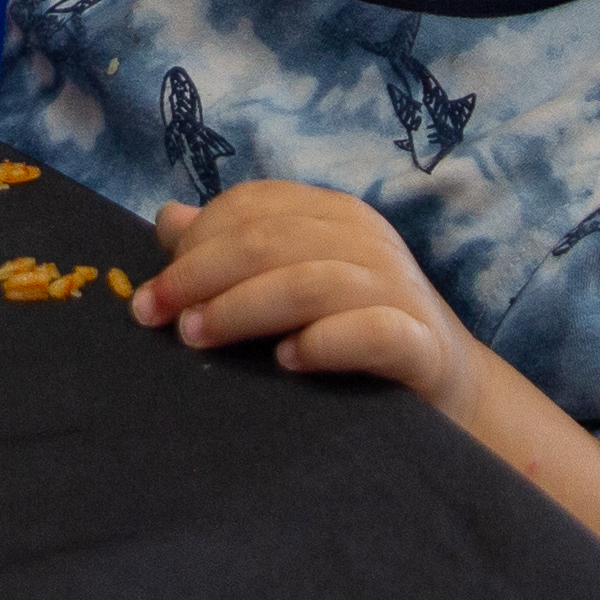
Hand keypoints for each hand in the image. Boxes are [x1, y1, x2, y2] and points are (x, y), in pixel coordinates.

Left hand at [136, 186, 485, 412]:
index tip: (151, 290)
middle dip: (201, 275)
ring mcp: (399, 289)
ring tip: (197, 338)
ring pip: (311, 282)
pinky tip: (286, 362)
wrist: (448, 392)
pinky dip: (324, 342)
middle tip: (154, 316)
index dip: (196, 241)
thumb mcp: (291, 283)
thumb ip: (236, 250)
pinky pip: (372, 332)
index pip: (255, 207)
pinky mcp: (422, 344)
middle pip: (271, 240)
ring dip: (244, 307)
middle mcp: (367, 242)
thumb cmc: (353, 333)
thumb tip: (168, 218)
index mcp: (333, 217)